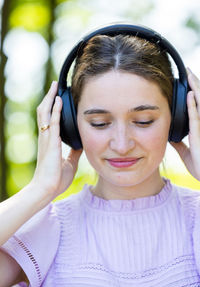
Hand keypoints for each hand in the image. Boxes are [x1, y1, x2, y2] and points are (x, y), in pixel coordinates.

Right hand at [31, 81, 81, 198]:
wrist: (47, 189)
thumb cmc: (56, 178)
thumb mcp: (70, 162)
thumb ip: (74, 151)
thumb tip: (81, 144)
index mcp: (50, 142)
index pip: (49, 119)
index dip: (52, 107)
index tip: (58, 96)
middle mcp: (46, 137)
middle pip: (44, 111)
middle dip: (50, 97)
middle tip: (55, 86)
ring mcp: (47, 138)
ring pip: (45, 112)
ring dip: (50, 98)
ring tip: (55, 86)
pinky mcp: (51, 142)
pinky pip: (52, 122)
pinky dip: (55, 109)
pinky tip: (58, 99)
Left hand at [170, 68, 199, 180]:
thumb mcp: (187, 154)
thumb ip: (181, 144)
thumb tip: (170, 138)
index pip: (198, 106)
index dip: (194, 93)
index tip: (187, 82)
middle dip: (196, 85)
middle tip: (188, 71)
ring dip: (196, 89)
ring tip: (189, 75)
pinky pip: (198, 118)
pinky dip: (194, 106)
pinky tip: (190, 95)